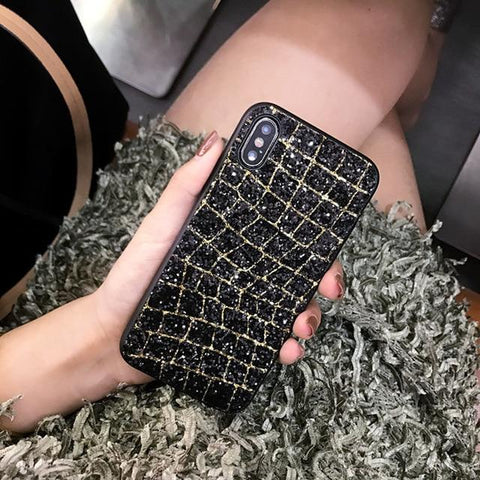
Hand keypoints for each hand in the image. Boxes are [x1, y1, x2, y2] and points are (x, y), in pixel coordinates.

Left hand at [93, 131, 344, 385]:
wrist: (114, 337)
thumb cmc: (134, 276)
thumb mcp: (160, 228)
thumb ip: (185, 188)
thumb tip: (217, 140)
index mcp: (233, 243)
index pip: (281, 235)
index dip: (312, 241)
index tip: (328, 250)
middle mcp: (243, 272)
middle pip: (296, 272)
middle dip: (321, 281)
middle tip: (329, 292)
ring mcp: (241, 306)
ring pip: (290, 308)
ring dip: (308, 318)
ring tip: (301, 331)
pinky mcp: (235, 336)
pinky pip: (269, 340)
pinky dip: (285, 348)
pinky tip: (285, 352)